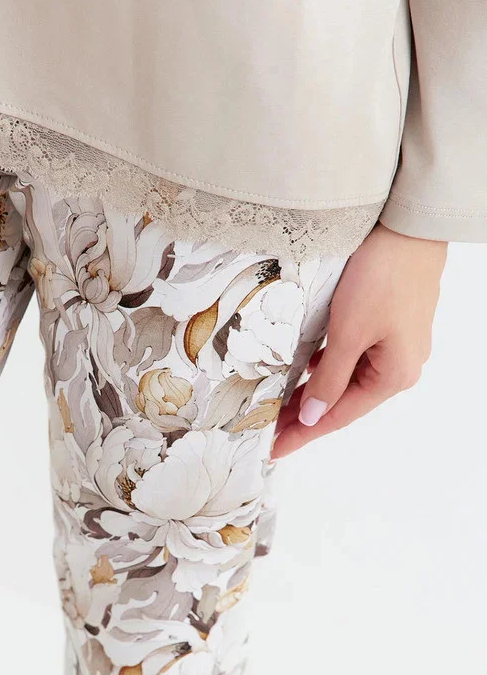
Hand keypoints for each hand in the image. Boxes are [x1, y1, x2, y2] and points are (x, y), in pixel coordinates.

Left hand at [272, 223, 446, 457]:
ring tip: (278, 403)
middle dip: (305, 414)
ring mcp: (394, 344)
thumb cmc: (383, 276)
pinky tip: (303, 369)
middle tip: (267, 427)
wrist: (407, 226)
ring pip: (345, 378)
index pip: (339, 416)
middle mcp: (398, 365)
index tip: (274, 448)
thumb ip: (329, 379)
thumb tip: (311, 415)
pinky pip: (351, 356)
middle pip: (343, 400)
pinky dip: (325, 366)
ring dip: (313, 390)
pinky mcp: (386, 322)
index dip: (304, 433)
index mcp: (394, 376)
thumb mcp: (348, 333)